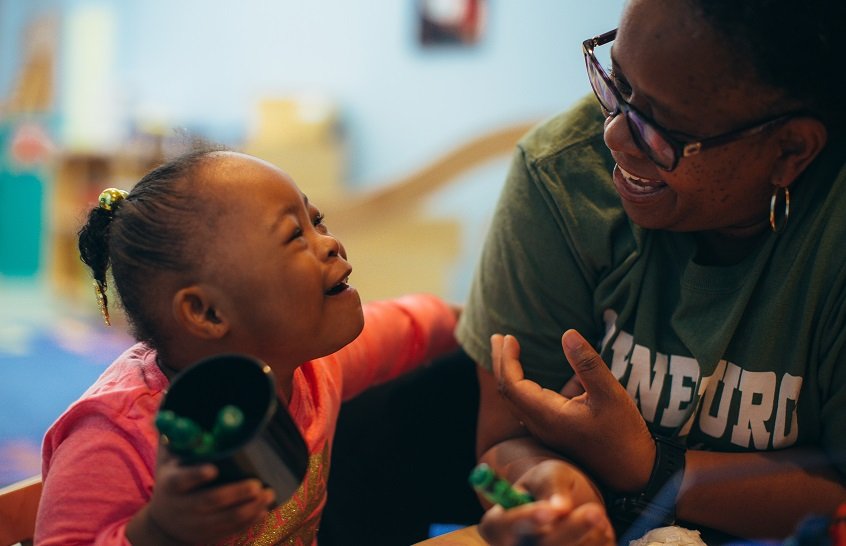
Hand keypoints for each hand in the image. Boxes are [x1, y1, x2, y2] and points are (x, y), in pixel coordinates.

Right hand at [129, 446, 274, 544]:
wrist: (163, 524)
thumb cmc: (171, 479)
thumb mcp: (168, 458)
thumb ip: (177, 432)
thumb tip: (176, 394)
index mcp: (171, 484)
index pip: (180, 481)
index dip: (195, 475)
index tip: (213, 469)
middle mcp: (183, 506)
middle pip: (209, 502)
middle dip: (235, 493)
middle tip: (257, 484)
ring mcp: (197, 523)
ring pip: (225, 519)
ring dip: (249, 508)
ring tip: (268, 493)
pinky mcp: (210, 534)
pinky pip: (231, 530)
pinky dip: (249, 520)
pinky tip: (264, 508)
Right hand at [477, 460, 614, 545]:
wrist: (572, 506)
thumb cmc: (551, 487)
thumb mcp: (549, 474)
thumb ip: (551, 486)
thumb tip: (561, 507)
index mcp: (499, 523)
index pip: (502, 526)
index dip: (525, 519)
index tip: (550, 511)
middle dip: (571, 529)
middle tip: (595, 511)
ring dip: (590, 533)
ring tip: (594, 511)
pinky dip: (600, 542)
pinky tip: (599, 530)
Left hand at [491, 330, 654, 491]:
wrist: (633, 475)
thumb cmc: (624, 435)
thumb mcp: (610, 394)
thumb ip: (587, 364)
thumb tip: (568, 334)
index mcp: (548, 416)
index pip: (512, 385)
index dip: (506, 359)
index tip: (508, 337)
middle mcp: (540, 426)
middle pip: (507, 392)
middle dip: (500, 363)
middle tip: (497, 337)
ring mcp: (546, 432)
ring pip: (515, 401)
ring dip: (507, 375)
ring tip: (506, 351)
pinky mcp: (554, 433)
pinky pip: (527, 408)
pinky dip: (519, 387)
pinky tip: (526, 377)